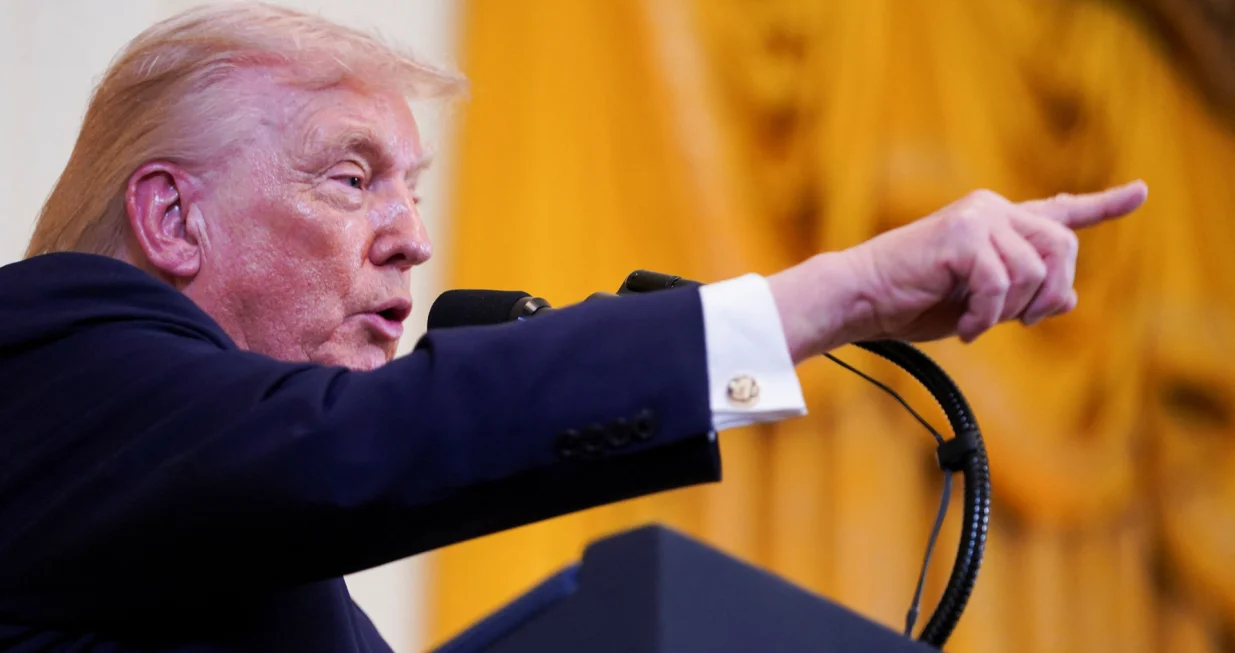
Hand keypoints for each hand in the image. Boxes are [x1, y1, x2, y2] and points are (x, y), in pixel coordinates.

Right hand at [768, 181, 1147, 362]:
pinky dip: (986, 316)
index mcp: (997, 224)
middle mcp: (992, 210)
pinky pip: (1001, 283)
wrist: (861, 298)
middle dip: (1050, 294)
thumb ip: (1022, 297)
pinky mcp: (963, 235)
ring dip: (1011, 312)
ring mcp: (978, 218)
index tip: (1140, 192)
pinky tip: (967, 328)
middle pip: (1063, 247)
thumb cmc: (910, 303)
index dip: (1103, 205)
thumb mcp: (979, 306)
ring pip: (1035, 271)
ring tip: (978, 324)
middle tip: (1022, 323)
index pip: (1058, 212)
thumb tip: (1069, 298)